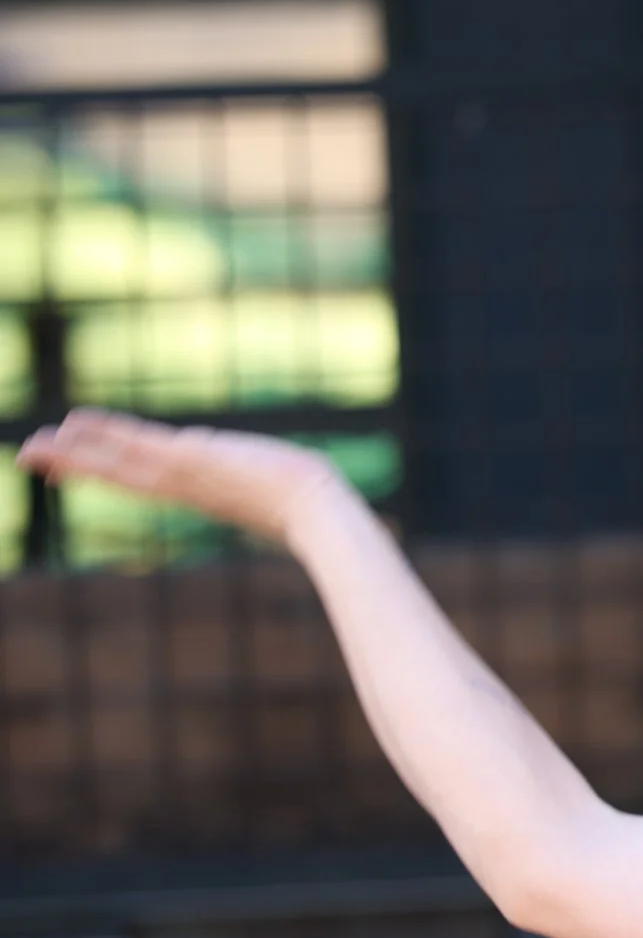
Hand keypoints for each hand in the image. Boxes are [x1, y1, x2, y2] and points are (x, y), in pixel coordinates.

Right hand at [15, 409, 358, 552]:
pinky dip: (104, 435)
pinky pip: (137, 445)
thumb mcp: (273, 486)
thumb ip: (263, 478)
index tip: (75, 467)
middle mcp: (184, 485)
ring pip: (117, 461)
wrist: (319, 511)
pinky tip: (74, 425)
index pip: (140, 479)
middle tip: (29, 457)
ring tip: (35, 447)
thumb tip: (282, 470)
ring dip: (74, 452)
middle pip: (116, 474)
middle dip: (73, 465)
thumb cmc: (308, 505)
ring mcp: (185, 473)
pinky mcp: (193, 458)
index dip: (105, 470)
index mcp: (198, 491)